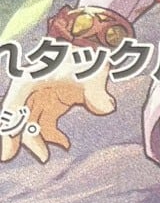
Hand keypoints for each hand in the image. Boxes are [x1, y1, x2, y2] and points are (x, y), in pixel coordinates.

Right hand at [0, 59, 115, 165]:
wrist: (90, 45)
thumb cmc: (84, 56)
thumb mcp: (90, 71)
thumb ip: (96, 90)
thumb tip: (106, 107)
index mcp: (29, 80)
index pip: (13, 108)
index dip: (9, 130)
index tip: (8, 153)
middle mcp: (31, 89)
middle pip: (21, 118)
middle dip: (26, 139)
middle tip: (40, 157)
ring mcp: (41, 96)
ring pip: (33, 122)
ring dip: (39, 139)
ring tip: (46, 156)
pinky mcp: (53, 101)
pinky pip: (47, 122)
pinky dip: (52, 134)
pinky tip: (64, 143)